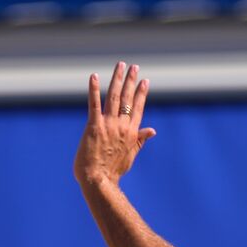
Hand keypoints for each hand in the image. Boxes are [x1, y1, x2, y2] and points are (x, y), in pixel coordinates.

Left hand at [73, 62, 156, 185]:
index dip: (141, 93)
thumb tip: (152, 130)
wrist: (99, 181)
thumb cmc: (113, 171)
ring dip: (118, 80)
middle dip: (131, 81)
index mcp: (131, 132)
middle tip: (134, 66)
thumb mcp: (130, 155)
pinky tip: (94, 77)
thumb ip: (140, 140)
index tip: (145, 81)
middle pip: (128, 98)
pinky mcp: (94, 126)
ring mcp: (109, 125)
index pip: (138, 107)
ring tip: (120, 66)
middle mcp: (122, 125)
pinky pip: (94, 104)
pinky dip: (94, 90)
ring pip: (115, 97)